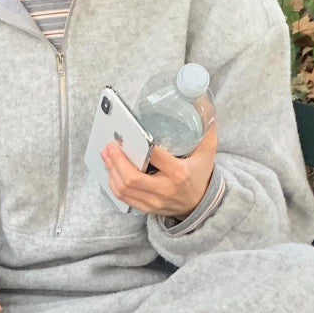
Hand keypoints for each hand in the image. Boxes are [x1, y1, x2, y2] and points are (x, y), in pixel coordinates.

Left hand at [100, 120, 217, 218]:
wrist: (200, 205)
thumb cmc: (200, 176)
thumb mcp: (207, 153)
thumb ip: (206, 131)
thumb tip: (203, 104)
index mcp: (179, 173)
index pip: (155, 157)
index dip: (142, 145)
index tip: (131, 133)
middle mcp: (165, 189)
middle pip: (132, 178)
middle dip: (117, 161)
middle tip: (110, 146)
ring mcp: (154, 201)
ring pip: (124, 189)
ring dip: (111, 171)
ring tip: (106, 155)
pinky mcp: (146, 208)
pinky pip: (123, 198)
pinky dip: (113, 183)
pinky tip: (110, 170)